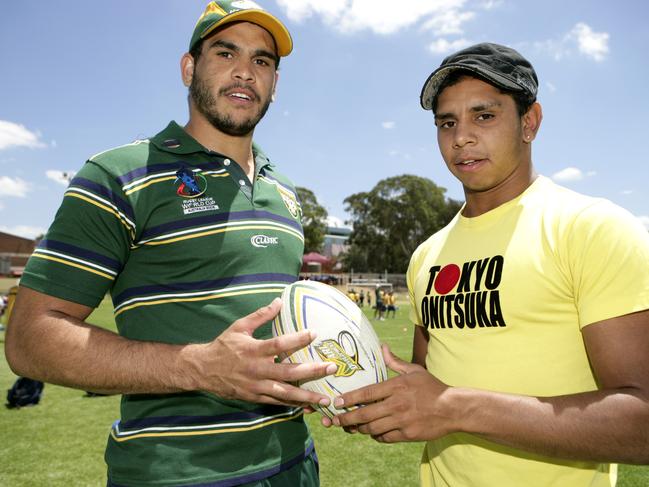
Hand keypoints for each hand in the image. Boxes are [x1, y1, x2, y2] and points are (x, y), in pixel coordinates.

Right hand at [190, 298, 336, 405]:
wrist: (203, 370)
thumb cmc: (223, 346)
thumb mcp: (239, 327)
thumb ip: (260, 315)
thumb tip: (279, 301)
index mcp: (253, 350)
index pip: (278, 344)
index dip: (297, 339)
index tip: (314, 333)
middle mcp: (256, 370)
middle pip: (288, 372)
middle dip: (312, 371)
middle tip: (331, 368)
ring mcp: (256, 386)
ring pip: (285, 393)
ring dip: (307, 396)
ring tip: (326, 397)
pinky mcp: (254, 397)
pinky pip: (277, 402)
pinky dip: (293, 405)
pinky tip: (308, 405)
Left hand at [331, 345, 455, 442]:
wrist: (453, 408)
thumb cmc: (432, 387)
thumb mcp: (414, 370)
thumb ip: (395, 362)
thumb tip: (382, 347)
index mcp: (397, 387)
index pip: (367, 393)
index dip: (349, 399)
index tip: (337, 402)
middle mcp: (397, 405)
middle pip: (365, 415)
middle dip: (347, 419)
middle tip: (335, 420)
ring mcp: (402, 421)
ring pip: (372, 429)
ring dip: (359, 429)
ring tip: (351, 427)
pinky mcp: (407, 435)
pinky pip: (385, 438)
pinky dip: (376, 436)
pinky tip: (372, 432)